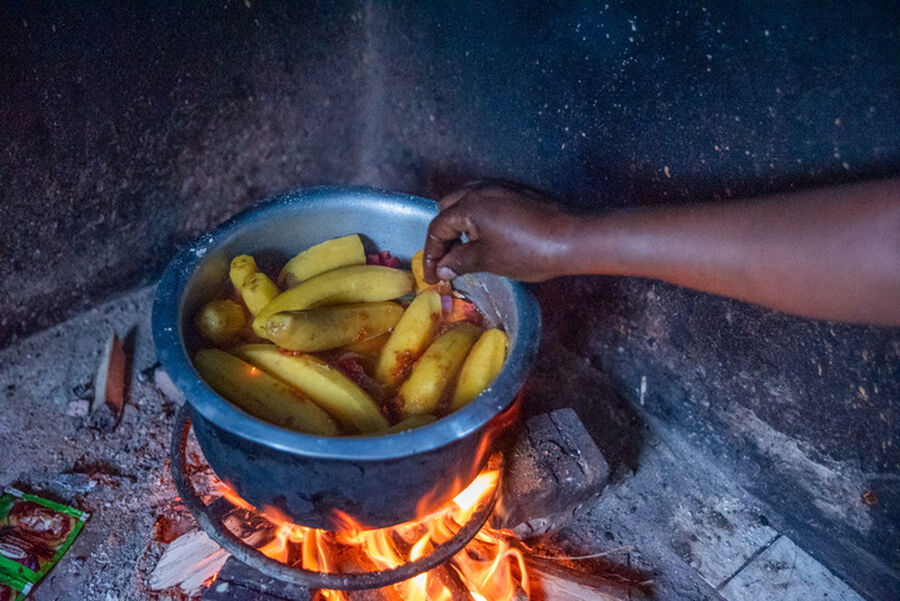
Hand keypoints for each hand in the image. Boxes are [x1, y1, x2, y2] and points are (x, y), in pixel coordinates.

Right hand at [423, 181, 572, 282]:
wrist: (572, 238)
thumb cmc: (529, 251)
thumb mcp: (488, 260)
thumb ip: (460, 261)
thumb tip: (444, 267)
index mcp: (469, 205)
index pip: (438, 227)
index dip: (431, 254)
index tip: (432, 276)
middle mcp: (481, 189)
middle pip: (447, 208)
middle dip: (442, 235)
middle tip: (446, 260)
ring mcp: (500, 188)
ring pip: (466, 201)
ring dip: (459, 224)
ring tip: (464, 249)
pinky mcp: (515, 192)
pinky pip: (485, 200)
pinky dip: (476, 218)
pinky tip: (485, 238)